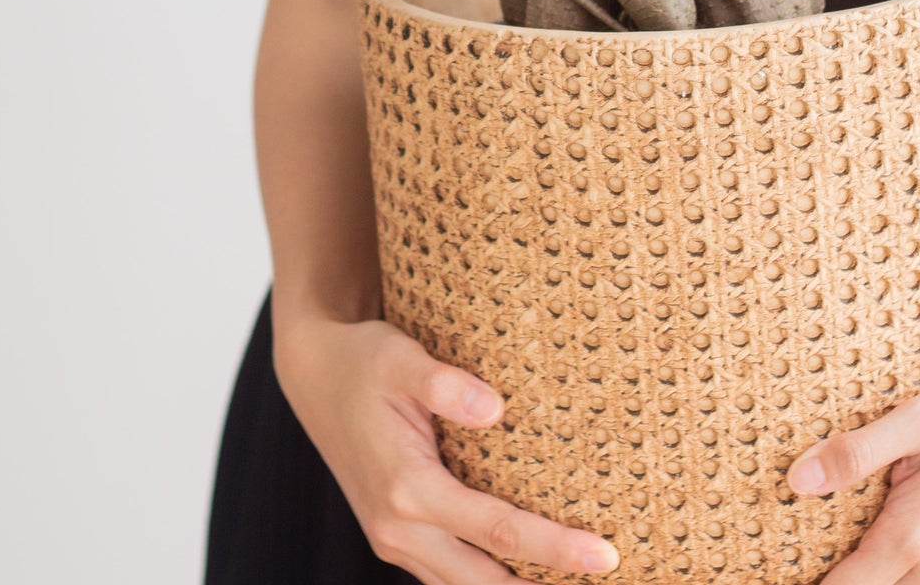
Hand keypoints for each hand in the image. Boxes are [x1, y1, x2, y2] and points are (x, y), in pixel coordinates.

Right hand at [274, 308, 620, 583]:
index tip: (605, 554)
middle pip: (485, 582)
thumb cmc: (362, 361)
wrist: (313, 375)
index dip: (555, 548)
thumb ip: (445, 385)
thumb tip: (496, 409)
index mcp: (406, 489)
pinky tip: (522, 571)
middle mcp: (399, 529)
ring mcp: (395, 539)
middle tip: (604, 573)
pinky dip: (487, 580)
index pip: (497, 530)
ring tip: (569, 582)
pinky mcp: (397, 536)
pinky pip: (447, 575)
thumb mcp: (400, 357)